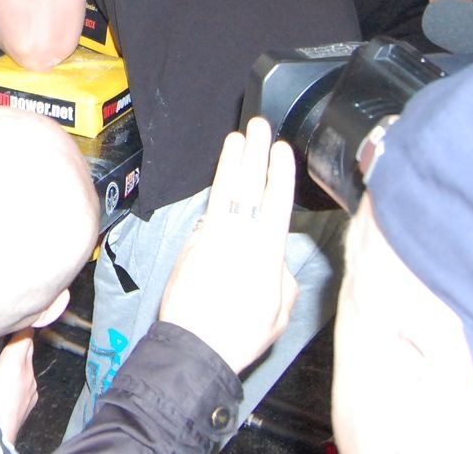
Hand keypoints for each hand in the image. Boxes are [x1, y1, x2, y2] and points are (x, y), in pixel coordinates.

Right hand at [0, 331, 37, 443]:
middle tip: (1, 338)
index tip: (10, 319)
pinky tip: (5, 384)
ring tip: (1, 364)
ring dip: (17, 361)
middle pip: (27, 346)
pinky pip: (28, 381)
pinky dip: (19, 377)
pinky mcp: (32, 400)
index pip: (24, 332)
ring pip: (27, 364)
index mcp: (16, 362)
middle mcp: (29, 373)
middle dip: (16, 340)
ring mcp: (32, 388)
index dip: (17, 324)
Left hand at [158, 117, 299, 374]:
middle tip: (257, 125)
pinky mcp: (191, 245)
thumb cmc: (240, 335)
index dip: (279, 173)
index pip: (275, 202)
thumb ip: (282, 277)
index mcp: (265, 253)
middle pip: (247, 187)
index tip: (281, 148)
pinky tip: (220, 183)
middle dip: (253, 153)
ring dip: (230, 163)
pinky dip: (215, 196)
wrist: (194, 346)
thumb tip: (274, 258)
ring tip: (235, 138)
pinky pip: (207, 214)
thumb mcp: (280, 311)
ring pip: (222, 193)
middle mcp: (237, 239)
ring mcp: (211, 238)